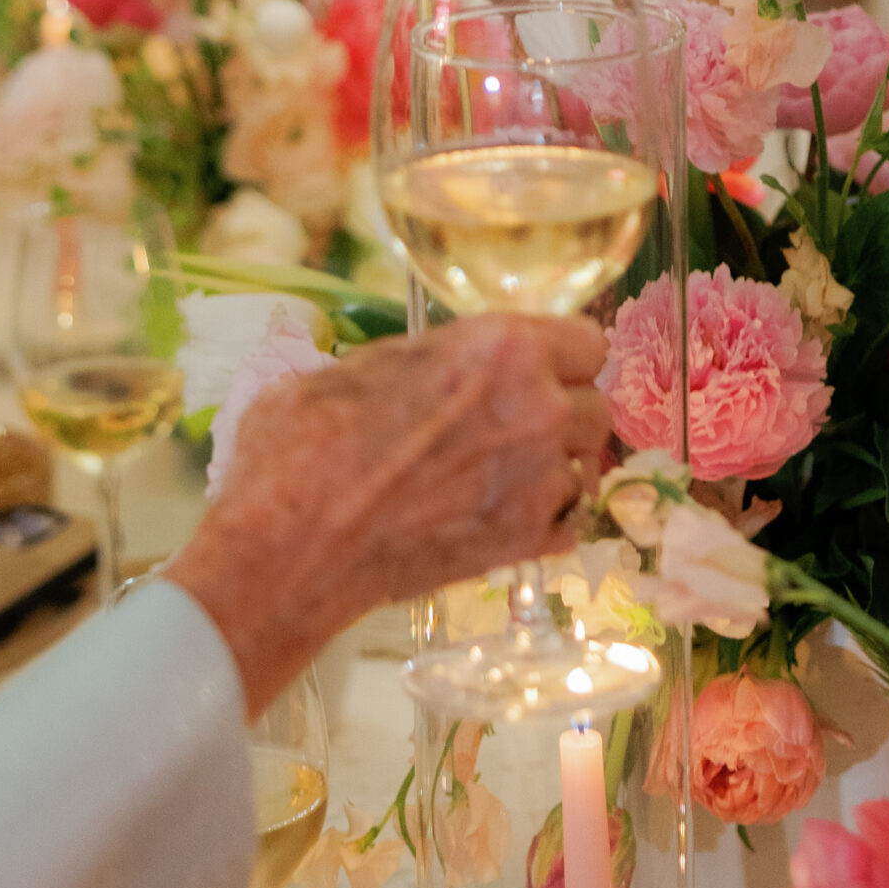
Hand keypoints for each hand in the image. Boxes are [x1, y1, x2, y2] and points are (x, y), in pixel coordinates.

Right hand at [166, 315, 610, 716]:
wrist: (292, 543)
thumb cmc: (310, 442)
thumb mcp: (366, 364)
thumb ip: (430, 360)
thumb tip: (436, 369)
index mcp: (501, 347)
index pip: (586, 342)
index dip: (562, 357)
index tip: (542, 369)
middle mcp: (537, 409)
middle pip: (595, 406)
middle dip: (563, 413)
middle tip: (515, 425)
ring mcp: (538, 483)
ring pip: (585, 467)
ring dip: (555, 469)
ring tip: (503, 475)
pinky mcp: (525, 545)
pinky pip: (570, 525)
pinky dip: (545, 522)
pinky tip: (502, 515)